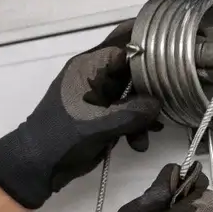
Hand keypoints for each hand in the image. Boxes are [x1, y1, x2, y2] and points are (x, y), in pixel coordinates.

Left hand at [0, 20, 163, 209]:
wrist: (38, 166)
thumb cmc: (61, 139)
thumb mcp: (97, 126)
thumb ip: (130, 114)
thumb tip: (158, 105)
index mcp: (88, 67)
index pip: (124, 45)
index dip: (150, 48)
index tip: (175, 53)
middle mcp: (95, 75)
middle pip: (133, 68)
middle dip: (151, 86)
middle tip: (169, 100)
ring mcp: (99, 96)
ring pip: (133, 93)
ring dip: (144, 112)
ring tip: (150, 132)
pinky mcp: (103, 114)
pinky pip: (127, 112)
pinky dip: (136, 124)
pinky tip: (140, 142)